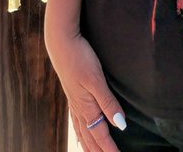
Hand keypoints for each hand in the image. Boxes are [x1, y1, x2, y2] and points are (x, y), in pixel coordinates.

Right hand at [45, 31, 126, 150]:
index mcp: (86, 107)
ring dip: (90, 146)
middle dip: (100, 151)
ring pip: (82, 132)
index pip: (101, 135)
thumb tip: (120, 125)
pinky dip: (80, 133)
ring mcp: (74, 102)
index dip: (110, 149)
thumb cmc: (80, 58)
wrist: (61, 43)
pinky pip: (76, 121)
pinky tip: (81, 133)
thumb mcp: (97, 79)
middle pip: (90, 138)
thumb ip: (108, 102)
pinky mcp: (71, 94)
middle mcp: (79, 108)